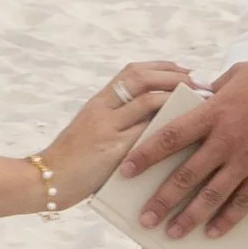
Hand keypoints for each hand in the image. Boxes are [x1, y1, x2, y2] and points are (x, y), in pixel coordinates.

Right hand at [35, 61, 191, 207]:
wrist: (45, 181)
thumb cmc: (71, 161)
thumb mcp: (91, 132)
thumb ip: (116, 121)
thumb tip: (153, 118)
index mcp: (97, 102)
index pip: (132, 71)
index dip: (162, 67)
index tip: (185, 70)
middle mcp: (101, 109)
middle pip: (141, 78)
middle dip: (175, 76)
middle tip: (202, 83)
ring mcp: (106, 128)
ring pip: (147, 101)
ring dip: (178, 97)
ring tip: (201, 102)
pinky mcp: (112, 151)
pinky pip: (146, 133)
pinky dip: (169, 127)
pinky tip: (188, 131)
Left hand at [119, 59, 247, 244]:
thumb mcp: (239, 73)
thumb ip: (214, 87)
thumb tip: (198, 91)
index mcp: (212, 113)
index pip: (169, 136)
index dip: (145, 155)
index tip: (126, 170)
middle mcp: (224, 141)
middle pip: (185, 175)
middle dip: (161, 199)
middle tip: (143, 220)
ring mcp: (245, 160)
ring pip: (211, 195)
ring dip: (189, 217)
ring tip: (172, 234)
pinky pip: (244, 201)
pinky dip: (228, 219)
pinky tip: (213, 233)